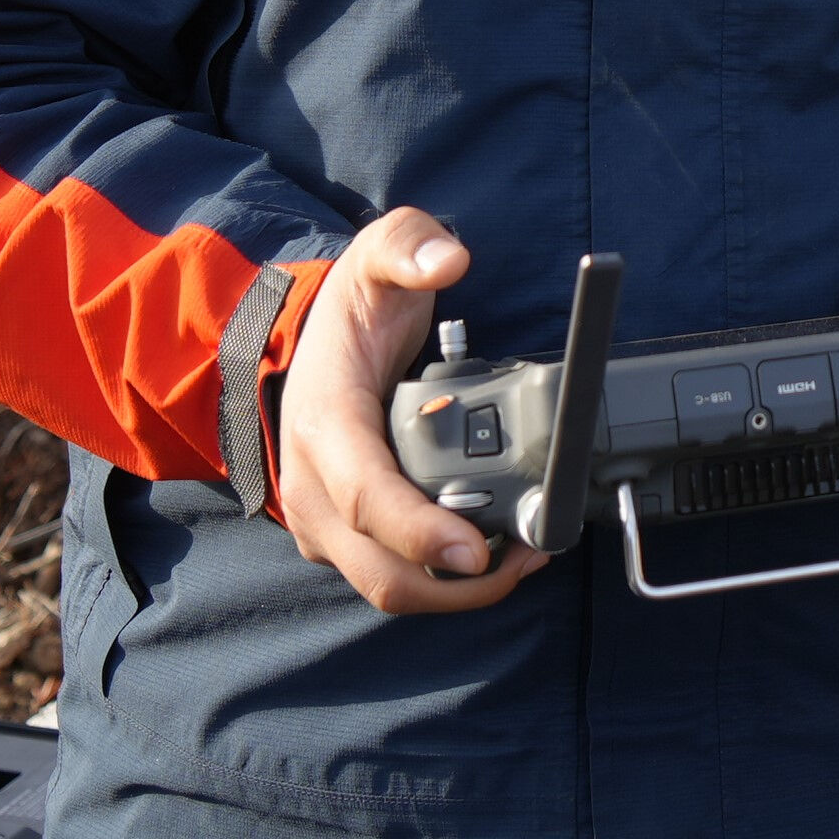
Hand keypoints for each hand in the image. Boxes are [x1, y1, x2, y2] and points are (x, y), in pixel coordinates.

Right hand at [274, 207, 545, 615]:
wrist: (309, 343)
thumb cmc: (351, 308)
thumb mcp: (378, 256)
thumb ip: (411, 246)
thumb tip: (449, 260)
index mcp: (324, 425)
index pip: (368, 497)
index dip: (422, 532)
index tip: (478, 550)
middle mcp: (313, 487)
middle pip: (383, 569)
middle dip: (459, 582)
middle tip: (530, 557)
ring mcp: (323, 521)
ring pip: (389, 586)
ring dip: (457, 591)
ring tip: (524, 559)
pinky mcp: (340, 539)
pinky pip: (391, 577)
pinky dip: (442, 582)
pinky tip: (494, 558)